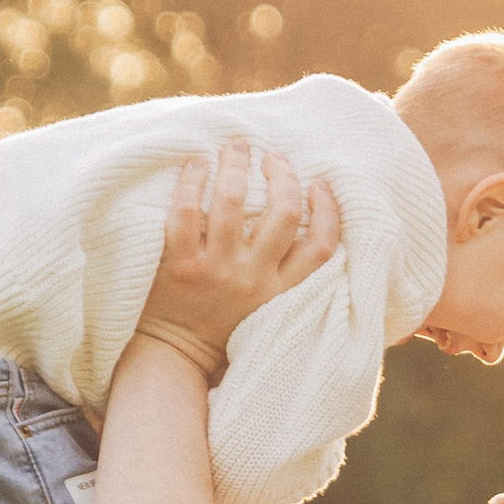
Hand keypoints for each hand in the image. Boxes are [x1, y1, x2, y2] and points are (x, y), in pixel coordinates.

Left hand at [135, 139, 342, 374]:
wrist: (175, 356)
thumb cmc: (223, 328)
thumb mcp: (269, 310)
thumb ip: (285, 275)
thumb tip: (298, 217)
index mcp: (282, 292)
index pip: (321, 246)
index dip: (327, 209)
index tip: (318, 183)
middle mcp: (254, 280)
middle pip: (283, 214)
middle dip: (283, 176)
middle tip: (273, 158)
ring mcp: (216, 271)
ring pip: (234, 203)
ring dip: (237, 166)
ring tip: (236, 147)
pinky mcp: (180, 265)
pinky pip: (186, 211)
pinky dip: (193, 180)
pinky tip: (197, 164)